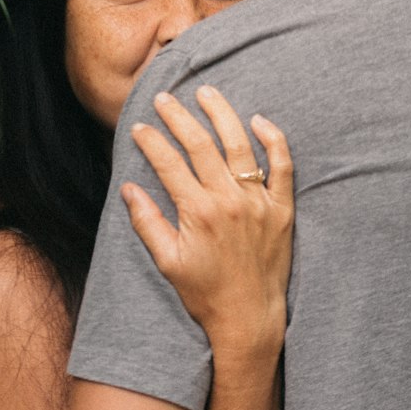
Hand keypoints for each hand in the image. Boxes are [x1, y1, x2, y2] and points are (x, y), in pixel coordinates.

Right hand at [122, 86, 293, 364]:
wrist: (249, 318)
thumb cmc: (205, 293)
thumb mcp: (167, 262)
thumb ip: (147, 222)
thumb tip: (128, 188)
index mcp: (198, 213)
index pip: (169, 164)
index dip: (151, 142)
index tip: (139, 127)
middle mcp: (229, 201)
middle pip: (201, 145)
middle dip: (178, 117)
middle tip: (164, 98)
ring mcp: (259, 202)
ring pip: (239, 145)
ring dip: (221, 114)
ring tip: (206, 92)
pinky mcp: (282, 209)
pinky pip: (282, 166)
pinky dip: (273, 140)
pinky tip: (258, 120)